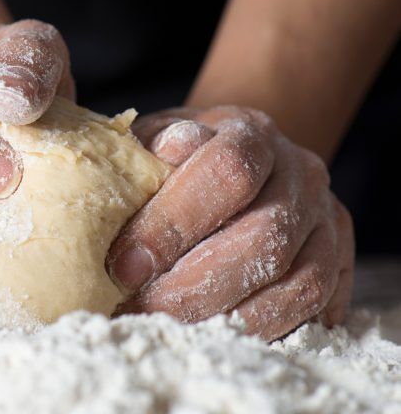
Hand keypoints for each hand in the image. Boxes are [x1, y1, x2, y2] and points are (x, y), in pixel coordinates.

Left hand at [107, 106, 354, 339]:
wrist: (231, 161)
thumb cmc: (178, 159)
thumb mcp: (155, 142)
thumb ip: (154, 151)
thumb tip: (165, 152)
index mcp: (251, 132)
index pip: (227, 171)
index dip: (175, 222)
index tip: (125, 265)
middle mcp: (300, 171)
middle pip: (266, 235)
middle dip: (196, 284)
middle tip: (143, 308)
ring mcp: (325, 218)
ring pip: (298, 280)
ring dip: (229, 315)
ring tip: (173, 326)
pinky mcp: (338, 259)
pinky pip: (314, 305)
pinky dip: (264, 327)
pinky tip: (215, 331)